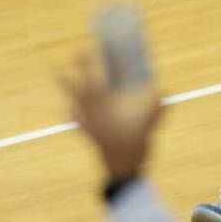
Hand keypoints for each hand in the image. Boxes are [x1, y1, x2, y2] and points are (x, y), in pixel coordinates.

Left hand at [59, 55, 162, 179]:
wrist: (121, 172)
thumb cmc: (135, 148)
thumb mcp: (149, 127)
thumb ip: (157, 110)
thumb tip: (164, 92)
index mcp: (108, 109)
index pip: (110, 80)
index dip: (114, 64)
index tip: (116, 49)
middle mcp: (95, 113)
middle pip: (86, 84)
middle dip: (84, 66)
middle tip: (81, 49)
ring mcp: (89, 122)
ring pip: (75, 98)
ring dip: (66, 84)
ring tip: (57, 69)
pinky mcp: (88, 132)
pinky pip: (75, 118)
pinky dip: (72, 111)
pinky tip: (71, 107)